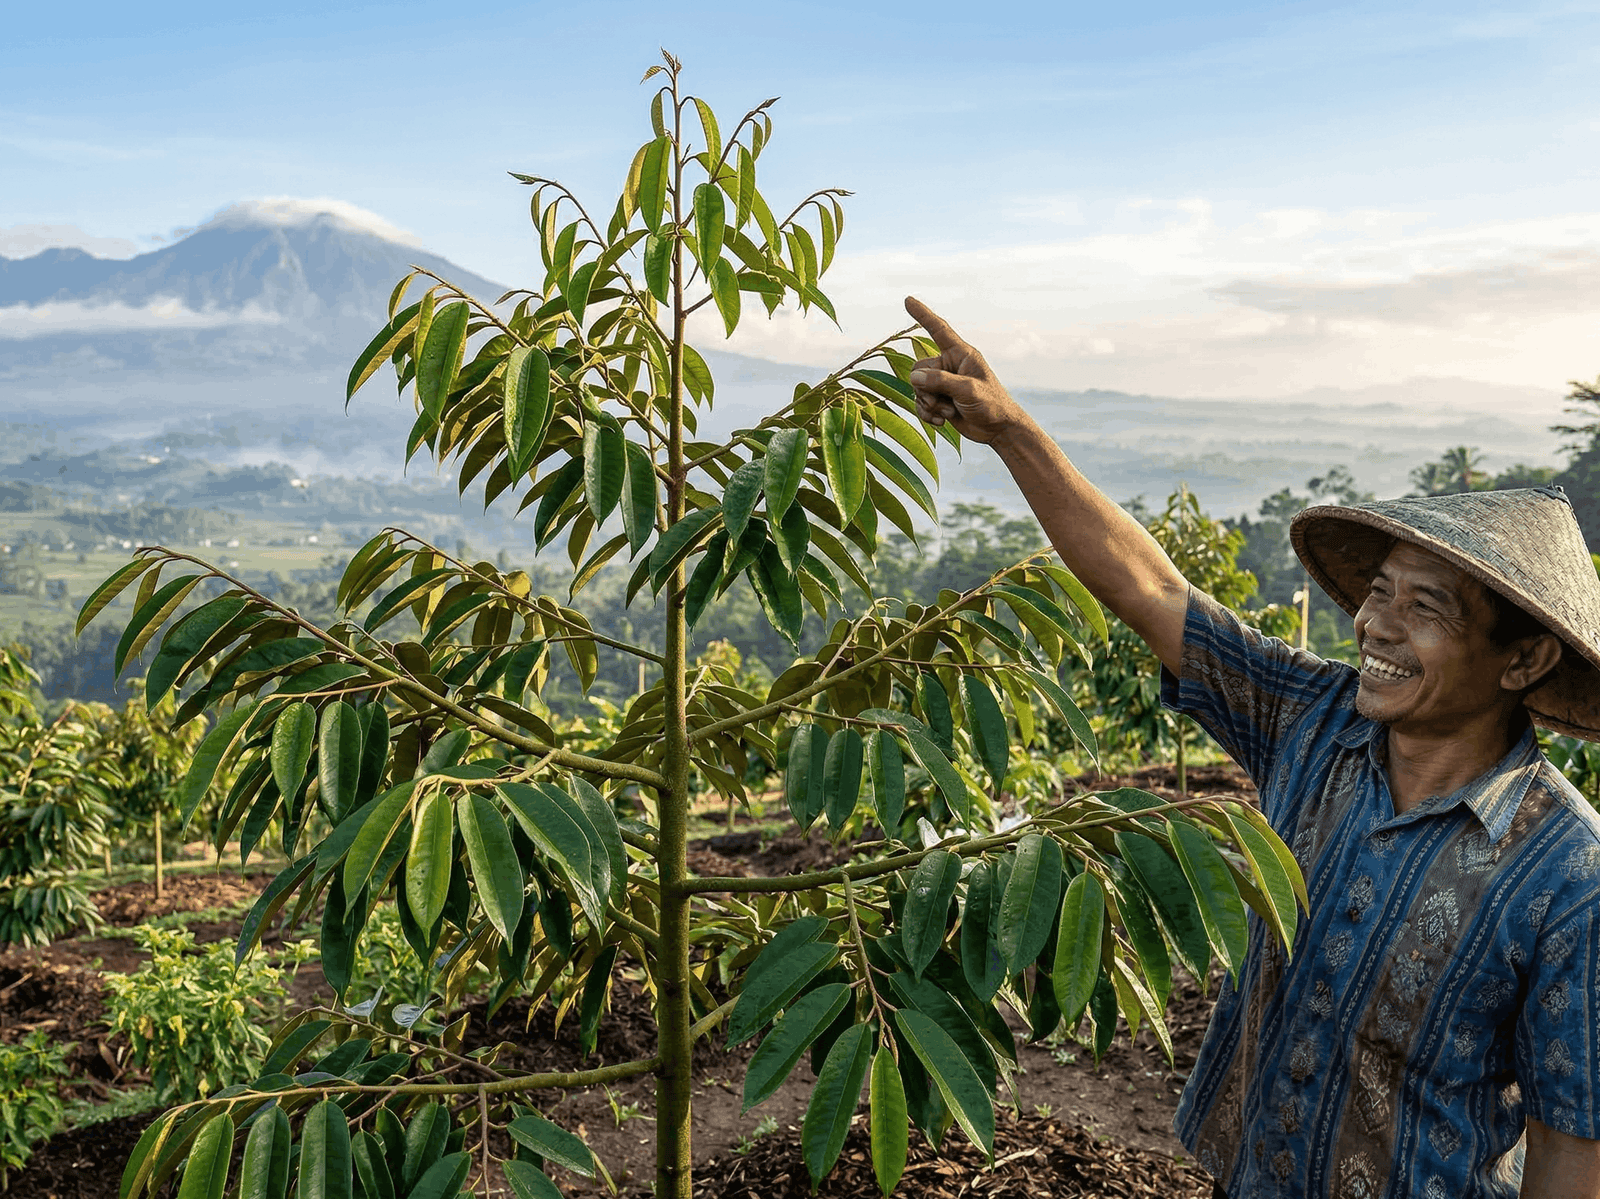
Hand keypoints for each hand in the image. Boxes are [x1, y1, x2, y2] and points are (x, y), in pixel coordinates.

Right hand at [904, 296, 1025, 444]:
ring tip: (948, 413)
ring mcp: (943, 383)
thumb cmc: (991, 405)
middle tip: (943, 403)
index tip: (908, 300)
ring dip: (928, 404)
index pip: (939, 330)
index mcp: (961, 354)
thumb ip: (941, 382)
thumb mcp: (968, 391)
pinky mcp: (939, 399)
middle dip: (926, 390)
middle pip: (918, 369)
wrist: (998, 430)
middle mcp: (950, 365)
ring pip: (917, 388)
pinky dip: (926, 414)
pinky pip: (919, 403)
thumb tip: (914, 378)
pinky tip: (941, 422)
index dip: (923, 315)